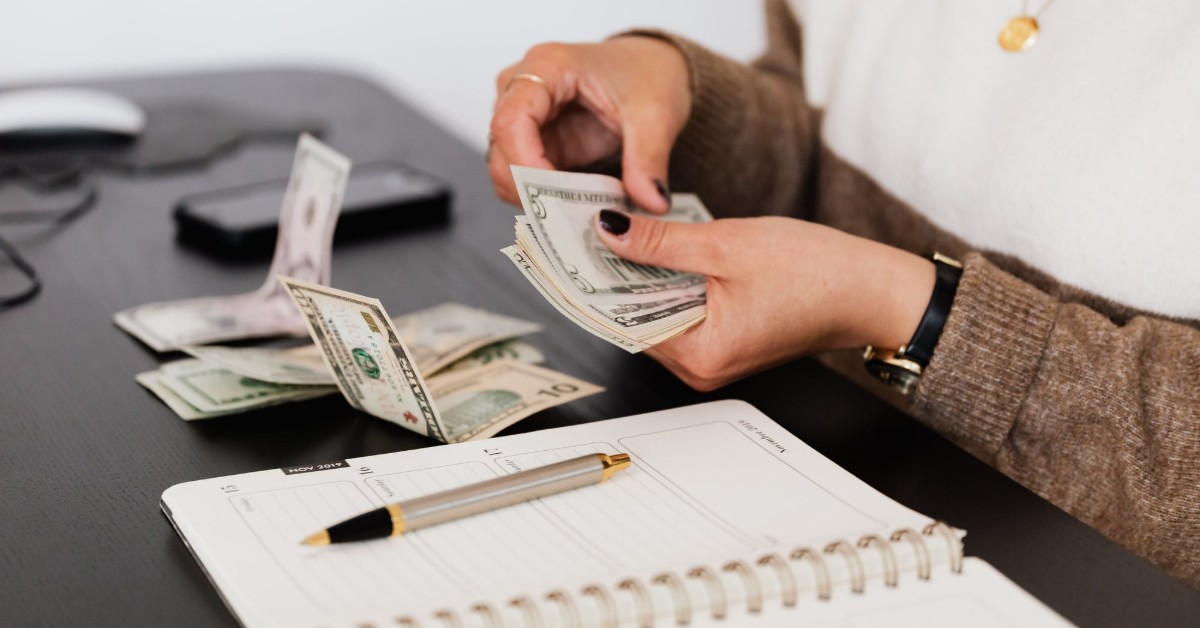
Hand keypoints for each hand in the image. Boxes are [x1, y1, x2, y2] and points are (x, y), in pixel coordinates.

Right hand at [489, 37, 690, 213]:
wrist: (654, 69)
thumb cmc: (646, 73)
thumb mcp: (656, 114)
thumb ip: (649, 159)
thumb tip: (651, 201)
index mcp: (547, 66)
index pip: (511, 121)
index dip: (525, 165)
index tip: (554, 197)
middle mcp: (523, 89)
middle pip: (501, 149)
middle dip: (529, 190)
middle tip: (570, 219)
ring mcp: (525, 118)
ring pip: (506, 170)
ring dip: (537, 199)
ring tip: (579, 215)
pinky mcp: (536, 144)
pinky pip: (526, 180)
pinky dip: (546, 200)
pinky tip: (575, 209)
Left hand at [594, 210, 936, 390]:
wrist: (873, 289)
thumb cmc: (818, 273)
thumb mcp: (727, 244)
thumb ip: (660, 242)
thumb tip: (609, 232)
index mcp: (700, 354)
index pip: (621, 320)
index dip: (592, 280)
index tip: (565, 248)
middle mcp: (701, 368)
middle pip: (634, 319)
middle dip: (612, 274)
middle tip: (586, 229)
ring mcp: (713, 358)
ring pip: (655, 314)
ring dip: (639, 277)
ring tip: (619, 232)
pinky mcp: (725, 342)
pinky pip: (680, 312)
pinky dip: (666, 283)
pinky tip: (658, 251)